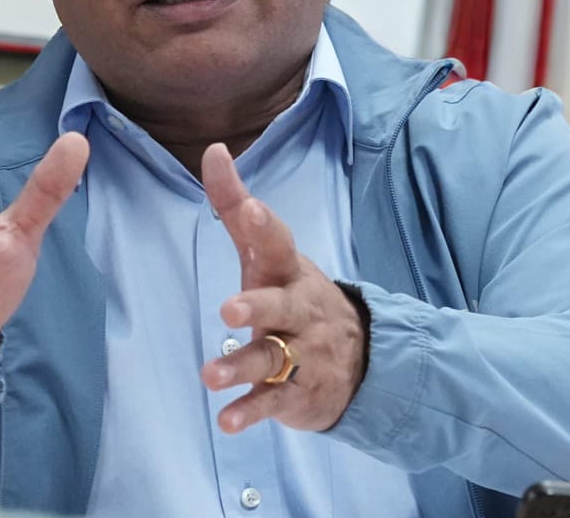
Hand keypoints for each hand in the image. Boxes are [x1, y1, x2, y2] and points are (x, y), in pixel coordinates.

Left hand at [198, 143, 365, 432]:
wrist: (359, 359)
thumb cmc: (295, 294)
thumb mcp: (269, 253)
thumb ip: (235, 206)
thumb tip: (213, 150)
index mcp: (289, 271)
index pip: (279, 244)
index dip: (266, 227)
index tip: (254, 209)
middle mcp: (299, 309)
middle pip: (280, 305)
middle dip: (257, 307)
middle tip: (229, 311)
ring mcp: (302, 353)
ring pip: (273, 358)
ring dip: (241, 366)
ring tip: (210, 374)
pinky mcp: (298, 392)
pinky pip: (274, 403)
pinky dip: (250, 412)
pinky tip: (227, 420)